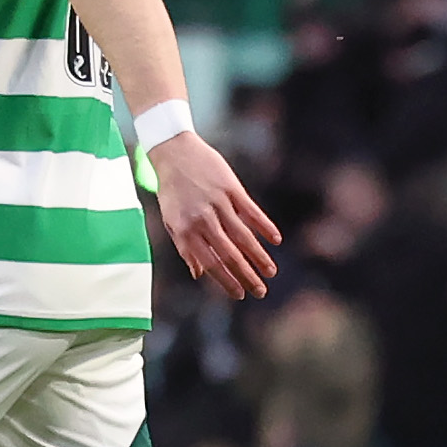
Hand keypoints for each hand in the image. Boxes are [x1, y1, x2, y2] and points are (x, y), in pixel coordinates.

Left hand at [151, 133, 280, 300]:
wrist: (174, 152)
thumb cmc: (172, 191)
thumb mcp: (170, 221)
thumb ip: (185, 247)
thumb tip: (199, 273)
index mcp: (185, 230)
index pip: (210, 262)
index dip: (226, 280)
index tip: (240, 294)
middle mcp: (202, 219)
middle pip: (229, 253)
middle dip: (247, 275)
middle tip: (261, 291)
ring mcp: (218, 203)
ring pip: (243, 235)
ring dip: (259, 256)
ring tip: (271, 271)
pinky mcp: (231, 188)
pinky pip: (251, 211)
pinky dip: (264, 226)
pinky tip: (276, 240)